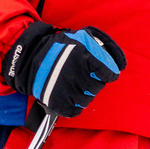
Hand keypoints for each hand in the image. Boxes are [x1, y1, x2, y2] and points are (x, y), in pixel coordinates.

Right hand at [3, 21, 125, 117]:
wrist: (29, 59)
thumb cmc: (59, 48)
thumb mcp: (81, 38)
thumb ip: (102, 47)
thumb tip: (120, 64)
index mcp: (85, 56)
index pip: (109, 72)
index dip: (109, 73)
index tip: (107, 73)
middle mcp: (78, 74)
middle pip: (98, 87)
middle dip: (94, 81)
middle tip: (83, 75)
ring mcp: (68, 90)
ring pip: (88, 99)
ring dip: (84, 92)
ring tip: (74, 83)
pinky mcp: (59, 103)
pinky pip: (76, 110)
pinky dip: (74, 104)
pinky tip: (68, 94)